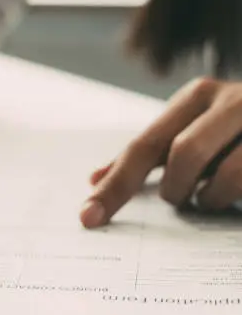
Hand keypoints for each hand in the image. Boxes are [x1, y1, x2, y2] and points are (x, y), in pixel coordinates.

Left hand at [81, 77, 241, 226]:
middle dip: (176, 190)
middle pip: (182, 156)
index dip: (114, 186)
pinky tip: (238, 193)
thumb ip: (150, 154)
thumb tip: (95, 180)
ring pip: (225, 176)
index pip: (143, 147)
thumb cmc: (237, 130)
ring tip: (213, 196)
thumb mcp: (192, 131)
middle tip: (182, 197)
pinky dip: (236, 197)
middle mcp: (233, 99)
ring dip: (212, 198)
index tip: (88, 218)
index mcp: (197, 96)